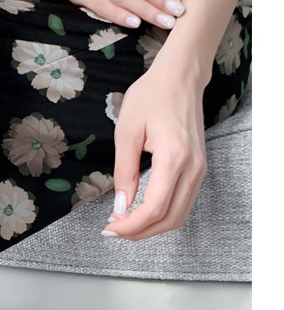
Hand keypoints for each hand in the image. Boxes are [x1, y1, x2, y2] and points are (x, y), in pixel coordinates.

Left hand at [103, 68, 206, 240]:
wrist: (180, 78)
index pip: (155, 208)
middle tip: (113, 230)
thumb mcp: (126, 132)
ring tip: (124, 224)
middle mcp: (193, 169)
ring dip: (152, 226)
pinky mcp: (199, 168)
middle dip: (140, 232)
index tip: (110, 228)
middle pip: (170, 219)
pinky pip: (183, 202)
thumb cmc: (151, 97)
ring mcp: (200, 170)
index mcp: (174, 158)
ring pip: (179, 215)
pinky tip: (141, 211)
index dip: (132, 225)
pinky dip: (163, 214)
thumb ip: (124, 172)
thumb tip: (121, 206)